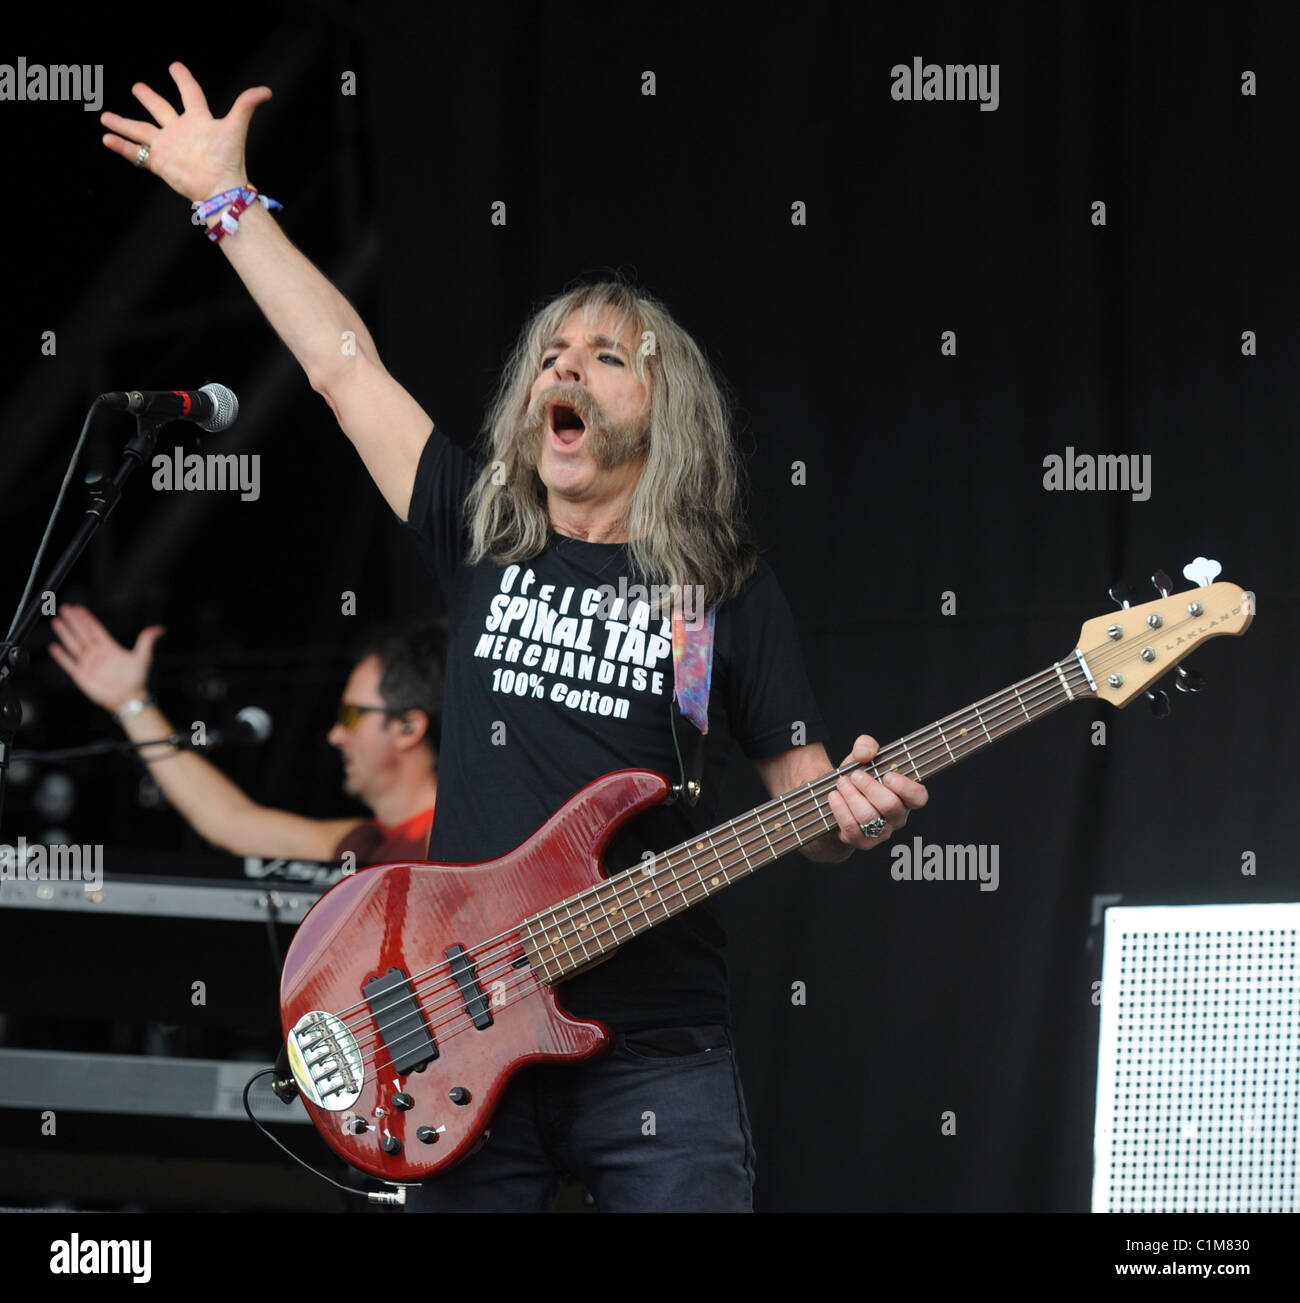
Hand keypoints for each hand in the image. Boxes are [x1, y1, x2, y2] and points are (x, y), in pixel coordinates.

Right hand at [48, 605, 164, 714]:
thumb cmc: (137, 679)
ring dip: (65, 634)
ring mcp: (88, 664)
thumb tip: (160, 629)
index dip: (87, 619)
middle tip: (65, 608)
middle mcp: (97, 654)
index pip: (95, 629)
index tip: (78, 608)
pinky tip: (54, 647)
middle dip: (73, 621)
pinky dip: (61, 656)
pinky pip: (69, 664)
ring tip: (57, 621)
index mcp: (110, 648)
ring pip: (74, 645)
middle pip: (82, 634)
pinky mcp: (82, 676)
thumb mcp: (143, 657)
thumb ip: (147, 641)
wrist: (128, 699)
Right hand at [100, 61, 271, 203]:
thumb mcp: (235, 128)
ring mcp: (168, 147)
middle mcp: (181, 132)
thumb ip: (246, 106)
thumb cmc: (229, 160)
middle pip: (160, 110)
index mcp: (198, 120)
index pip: (190, 94)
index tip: (174, 66)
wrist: (220, 189)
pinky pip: (137, 154)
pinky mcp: (161, 163)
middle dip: (148, 98)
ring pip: (141, 131)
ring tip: (104, 116)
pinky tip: (106, 139)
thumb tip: (266, 91)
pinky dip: (121, 146)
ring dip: (123, 123)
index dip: (183, 79)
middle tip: (137, 87)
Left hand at [826, 734, 927, 850]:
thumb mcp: (860, 759)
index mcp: (905, 797)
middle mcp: (897, 818)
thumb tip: (866, 752)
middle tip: (855, 775)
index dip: (906, 787)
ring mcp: (881, 833)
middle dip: (869, 787)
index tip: (887, 775)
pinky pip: (852, 827)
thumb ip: (865, 746)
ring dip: (851, 795)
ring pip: (869, 816)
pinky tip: (834, 796)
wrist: (836, 804)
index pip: (919, 797)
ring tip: (841, 783)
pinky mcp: (862, 842)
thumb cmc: (856, 780)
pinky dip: (840, 808)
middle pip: (890, 805)